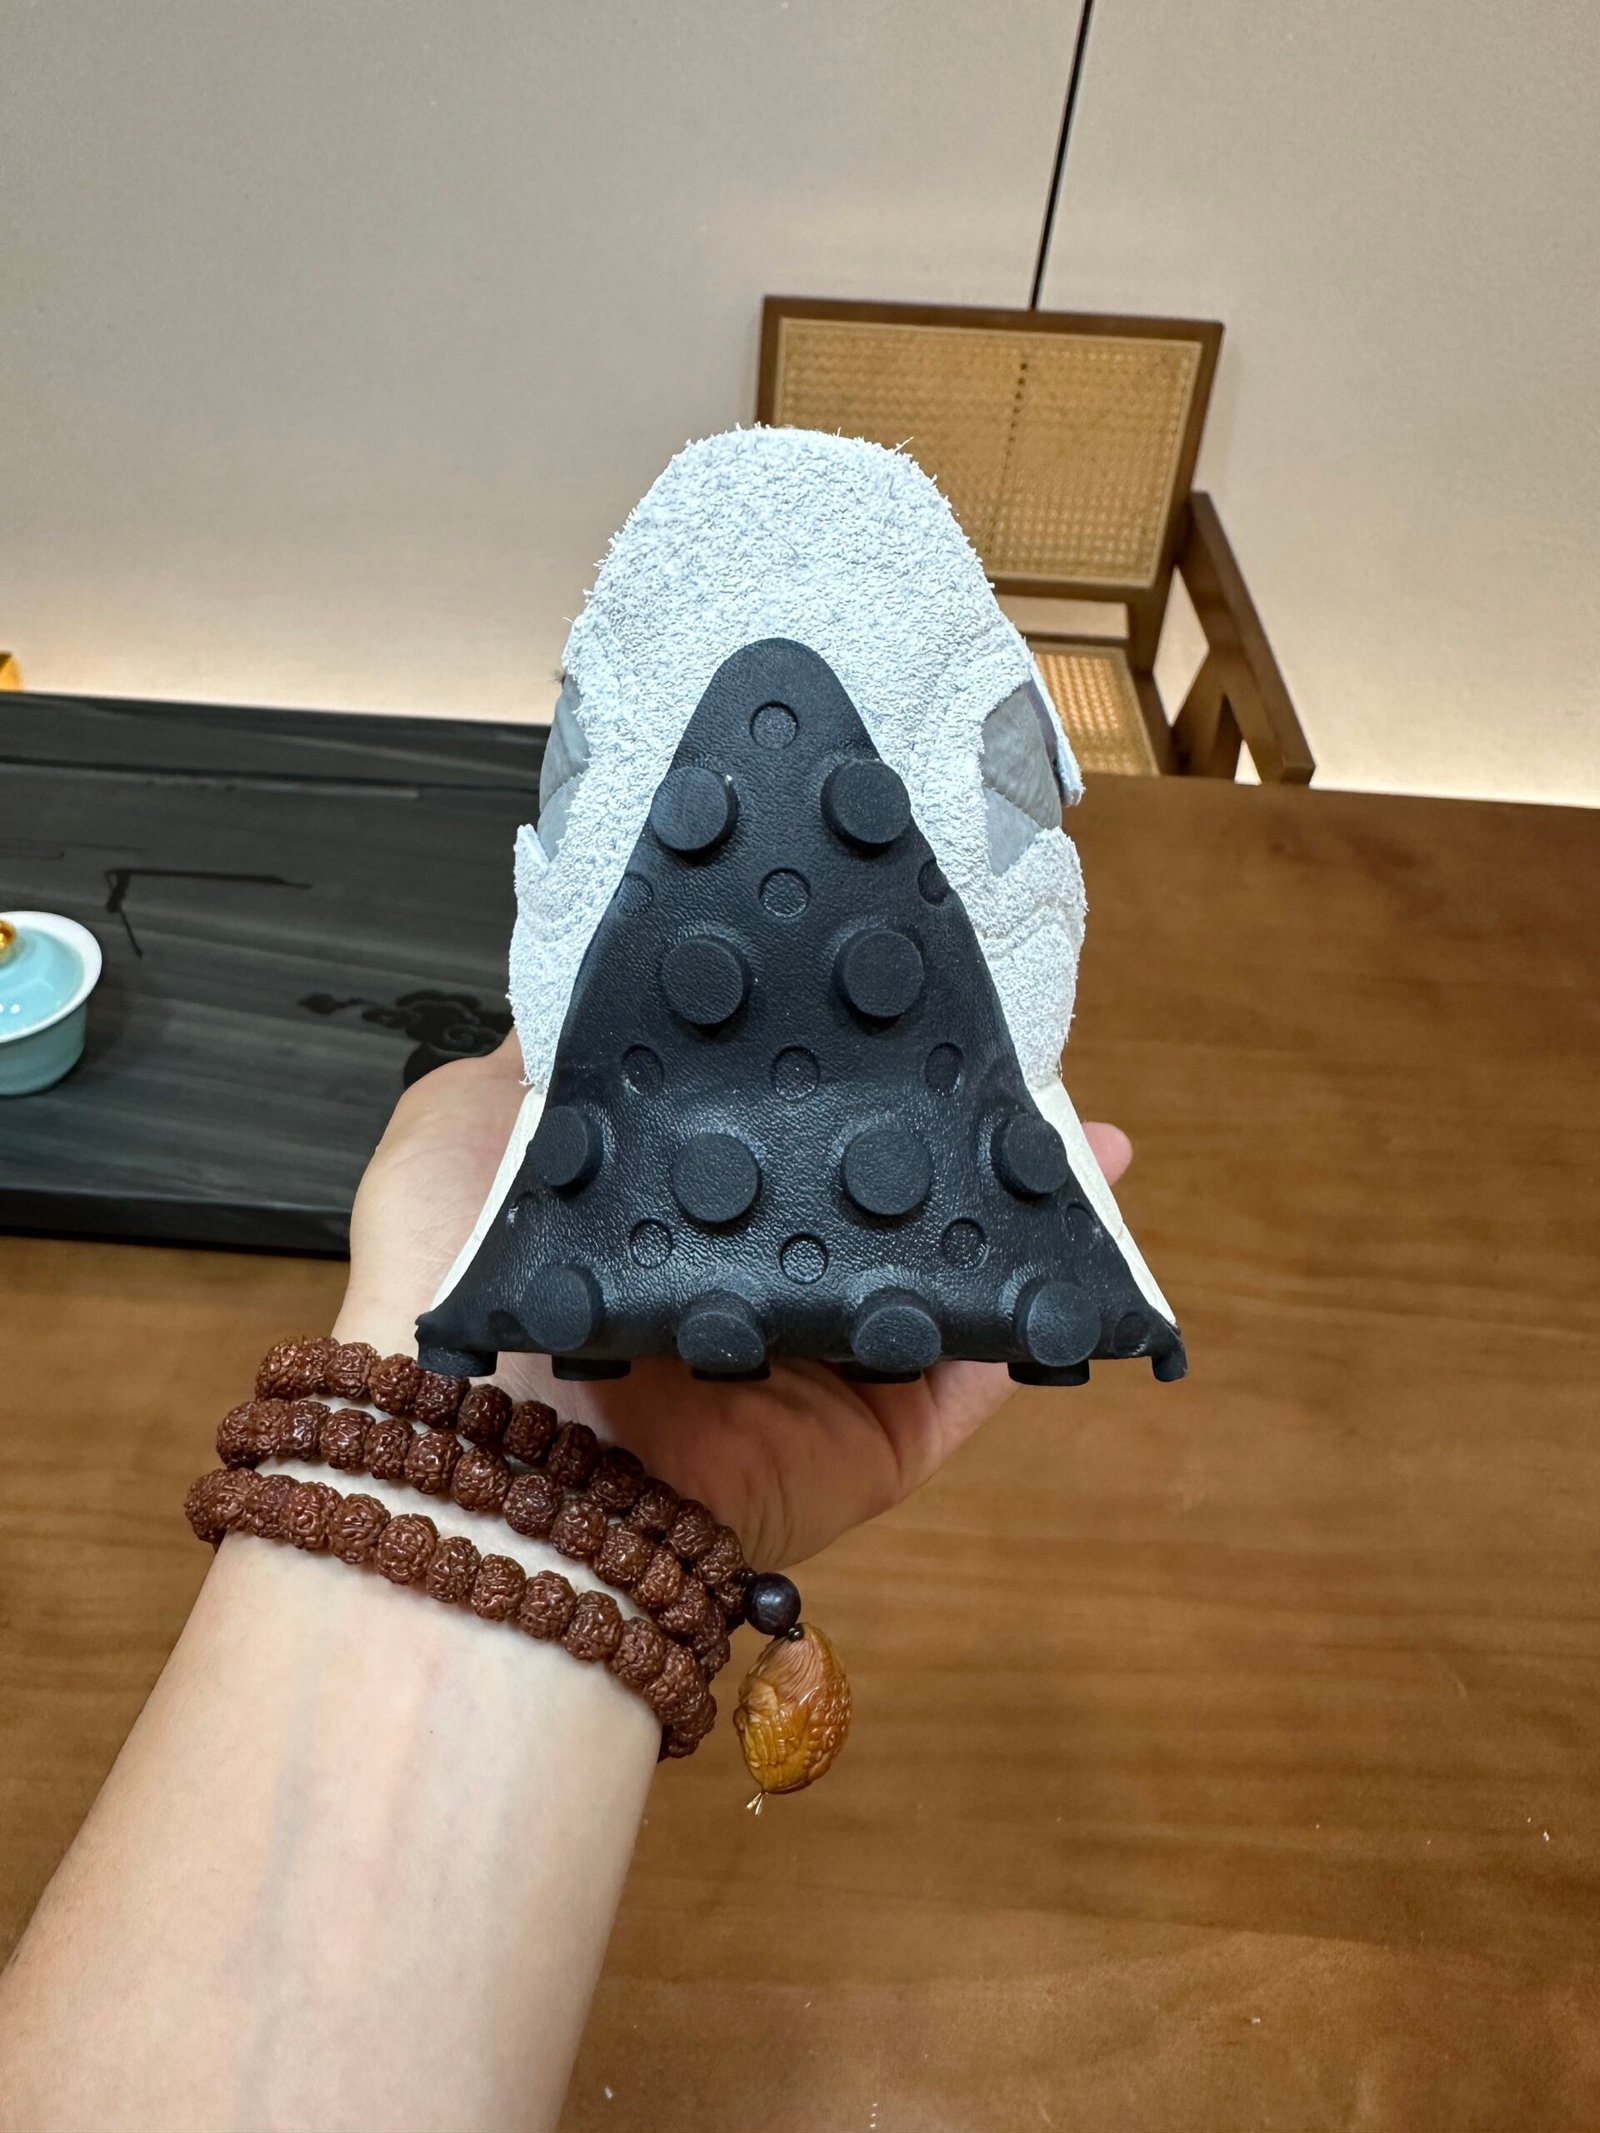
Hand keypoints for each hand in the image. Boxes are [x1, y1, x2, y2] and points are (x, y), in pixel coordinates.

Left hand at [340, 1038, 1131, 1568]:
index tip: (895, 990)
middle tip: (1012, 1050)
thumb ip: (555, 1054)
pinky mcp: (878, 1435)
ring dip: (1014, 1203)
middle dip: (942, 1128)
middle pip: (869, 1195)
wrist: (489, 1456)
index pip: (774, 1127)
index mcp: (664, 1210)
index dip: (836, 1063)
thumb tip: (615, 974)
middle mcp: (750, 1281)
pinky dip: (1044, 1303)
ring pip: (944, 1271)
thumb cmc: (458, 1267)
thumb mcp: (471, 1118)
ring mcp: (822, 1363)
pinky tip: (1090, 1220)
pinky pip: (980, 1367)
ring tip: (1090, 1126)